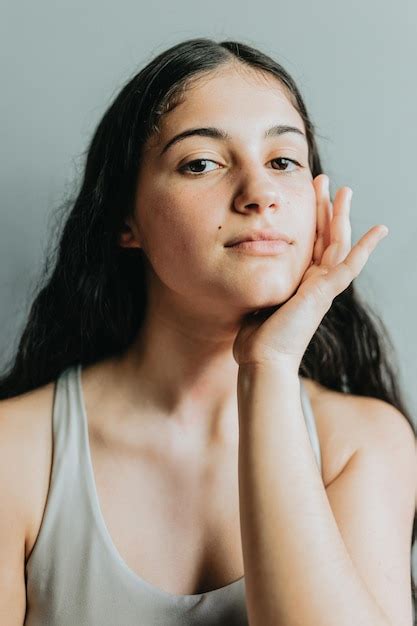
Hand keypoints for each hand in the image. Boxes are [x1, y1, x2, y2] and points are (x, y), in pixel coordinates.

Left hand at [232, 174, 388, 370]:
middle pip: (325, 237)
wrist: (261, 360)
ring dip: (341, 216)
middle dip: (326, 208)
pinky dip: (365, 248)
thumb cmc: (255, 339)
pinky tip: (379, 230)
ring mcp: (322, 288)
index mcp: (299, 283)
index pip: (310, 243)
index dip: (310, 219)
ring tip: (344, 190)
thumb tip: (247, 275)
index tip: (307, 195)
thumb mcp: (257, 300)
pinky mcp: (324, 294)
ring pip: (338, 244)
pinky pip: (349, 266)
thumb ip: (260, 285)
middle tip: (324, 181)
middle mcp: (314, 283)